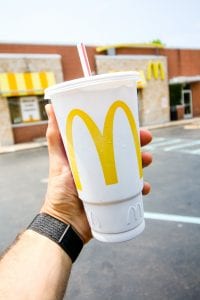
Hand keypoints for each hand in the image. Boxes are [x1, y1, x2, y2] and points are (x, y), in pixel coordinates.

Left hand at [41, 104, 151, 243]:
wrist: (65, 223)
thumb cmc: (58, 192)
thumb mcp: (58, 161)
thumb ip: (55, 137)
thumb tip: (50, 106)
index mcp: (92, 157)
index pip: (110, 139)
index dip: (123, 130)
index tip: (133, 122)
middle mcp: (103, 167)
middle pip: (124, 152)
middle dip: (138, 144)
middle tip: (146, 139)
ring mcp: (111, 183)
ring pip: (132, 169)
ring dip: (143, 163)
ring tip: (147, 161)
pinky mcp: (116, 198)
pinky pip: (133, 191)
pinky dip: (140, 187)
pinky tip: (144, 187)